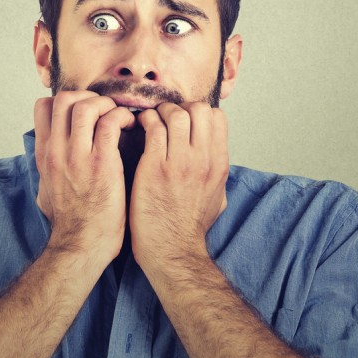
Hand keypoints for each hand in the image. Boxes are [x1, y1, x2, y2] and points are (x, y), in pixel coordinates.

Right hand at [33, 91, 135, 268]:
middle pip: (64, 99)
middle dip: (88, 95)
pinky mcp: (101, 163)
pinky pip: (110, 122)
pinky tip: (130, 126)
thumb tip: (49, 156)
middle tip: (105, 109)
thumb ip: (48, 167)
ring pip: (86, 105)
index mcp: (45, 154)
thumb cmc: (71, 221)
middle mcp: (57, 151)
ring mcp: (78, 156)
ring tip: (118, 116)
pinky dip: (122, 116)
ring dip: (107, 104)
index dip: (67, 101)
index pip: (43, 107)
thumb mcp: (46, 189)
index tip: (86, 110)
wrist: (81, 245)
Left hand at [129, 102, 229, 278]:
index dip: (199, 112)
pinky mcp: (155, 167)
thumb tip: (215, 154)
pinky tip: (138, 128)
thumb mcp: (218, 197)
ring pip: (175, 114)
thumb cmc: (190, 227)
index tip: (184, 119)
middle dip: (180, 106)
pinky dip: (145, 121)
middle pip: (199, 109)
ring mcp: (180, 163)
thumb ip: (216, 172)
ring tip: (150, 120)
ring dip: (160, 112)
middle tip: (165, 116)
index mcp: (219, 164)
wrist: (172, 251)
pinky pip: (153, 128)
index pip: (217, 117)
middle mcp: (203, 160)